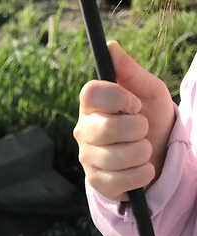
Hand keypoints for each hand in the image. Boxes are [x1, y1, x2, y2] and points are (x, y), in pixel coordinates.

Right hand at [73, 41, 174, 201]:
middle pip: (108, 128)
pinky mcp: (97, 183)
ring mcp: (87, 159)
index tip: (134, 104)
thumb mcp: (149, 92)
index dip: (117, 98)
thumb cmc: (151, 119)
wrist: (158, 155)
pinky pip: (124, 180)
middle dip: (138, 129)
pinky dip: (142, 174)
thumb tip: (111, 47)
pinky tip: (140, 169)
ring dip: (143, 152)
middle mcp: (83, 132)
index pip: (90, 93)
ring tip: (142, 150)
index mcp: (92, 107)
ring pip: (120, 156)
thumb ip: (130, 71)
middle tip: (141, 129)